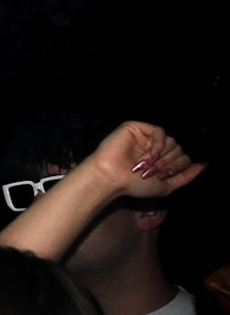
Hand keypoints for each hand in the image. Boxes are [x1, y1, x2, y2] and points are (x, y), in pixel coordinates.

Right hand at [82, 121, 205, 200]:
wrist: (112, 178)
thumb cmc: (134, 185)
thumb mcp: (166, 186)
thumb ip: (185, 177)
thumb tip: (203, 166)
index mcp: (161, 160)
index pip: (183, 158)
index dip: (177, 168)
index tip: (163, 176)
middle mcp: (155, 147)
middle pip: (179, 149)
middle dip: (169, 163)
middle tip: (154, 172)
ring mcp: (146, 137)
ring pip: (172, 141)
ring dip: (163, 157)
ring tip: (148, 165)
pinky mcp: (137, 128)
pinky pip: (159, 132)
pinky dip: (158, 145)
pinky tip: (149, 155)